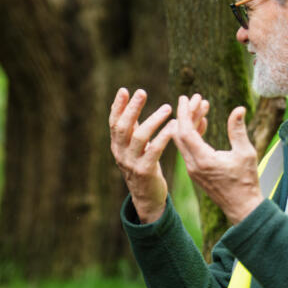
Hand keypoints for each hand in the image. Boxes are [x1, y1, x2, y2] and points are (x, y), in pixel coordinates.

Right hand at [109, 88, 175, 222]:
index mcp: (117, 146)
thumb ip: (132, 128)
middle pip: (123, 128)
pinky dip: (163, 137)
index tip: (123, 90)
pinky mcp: (145, 171)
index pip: (113, 122)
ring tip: (167, 107)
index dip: (117, 106)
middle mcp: (120, 153)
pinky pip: (154, 151)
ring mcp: (131, 163)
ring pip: (139, 137)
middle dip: (132, 109)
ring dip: (153, 120)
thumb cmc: (143, 166)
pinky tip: (174, 126)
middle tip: (142, 92)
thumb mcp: (134, 147)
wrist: (147, 197)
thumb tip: (128, 104)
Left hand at [169, 94, 262, 224]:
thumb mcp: (245, 153)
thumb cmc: (246, 182)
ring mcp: (193, 169)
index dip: (185, 112)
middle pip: (181, 134)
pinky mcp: (196, 172)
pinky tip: (203, 123)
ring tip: (201, 106)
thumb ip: (238, 130)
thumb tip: (238, 109)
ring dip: (190, 123)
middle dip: (186, 114)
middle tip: (194, 98)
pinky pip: (189, 149)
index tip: (186, 97)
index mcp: (203, 160)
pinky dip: (193, 135)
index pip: (186, 132)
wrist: (242, 207)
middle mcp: (193, 165)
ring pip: (184, 142)